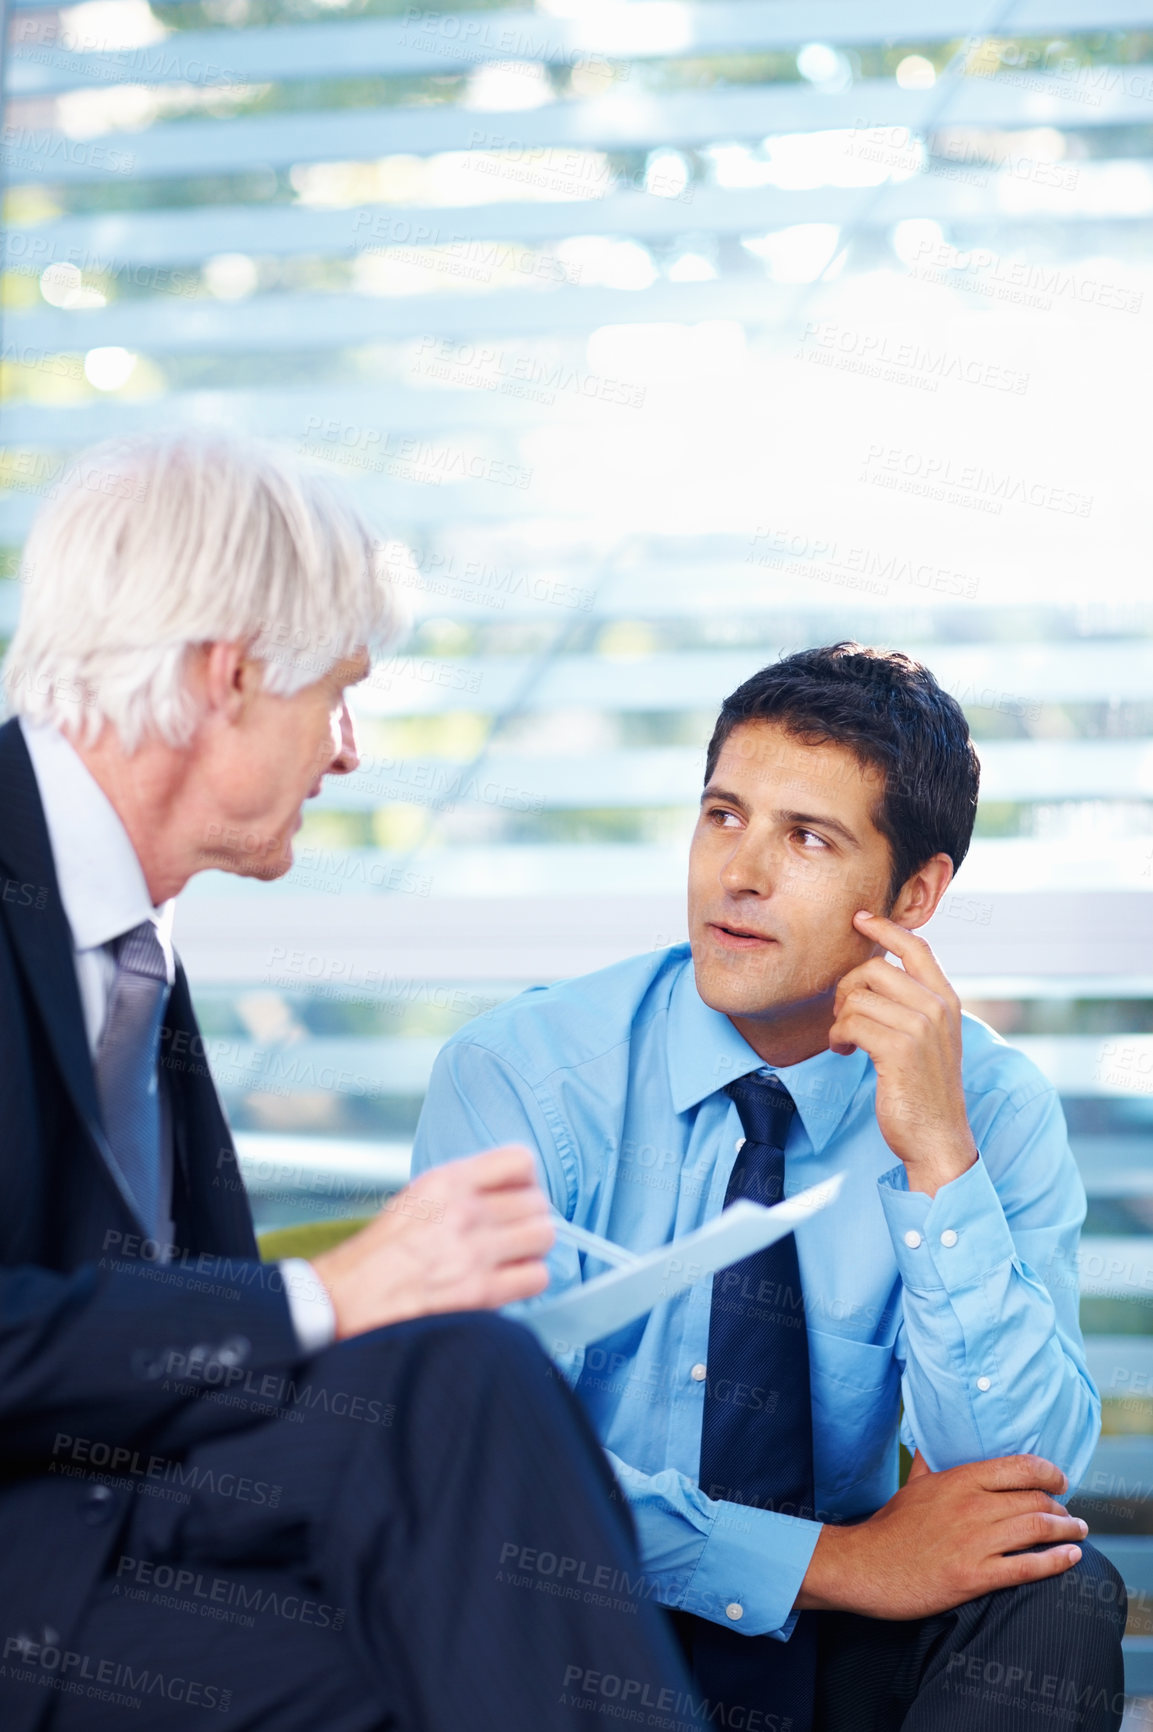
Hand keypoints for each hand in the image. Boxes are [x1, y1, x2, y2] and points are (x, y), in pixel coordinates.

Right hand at [310, 1146, 553, 1339]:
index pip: (520, 1161)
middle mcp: (464, 1210)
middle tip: (512, 1235)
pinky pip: (537, 1276)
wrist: (348, 1299)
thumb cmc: (381, 1253)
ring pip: (544, 1237)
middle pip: (538, 1202)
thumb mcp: (417, 1196)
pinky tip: (508, 1282)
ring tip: (511, 1258)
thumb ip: (463, 1188)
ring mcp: (475, 1251)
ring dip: (532, 1249)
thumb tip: (510, 1192)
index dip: (525, 1181)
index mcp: (447, 1181)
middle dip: (530, 1219)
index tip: (516, 1197)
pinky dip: (528, 1280)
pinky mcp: (481, 1292)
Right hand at [797, 1454, 1086, 1619]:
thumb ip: (929, 1463)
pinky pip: (1026, 1567)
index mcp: (958, 1480)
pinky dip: (1055, 1562)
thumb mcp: (911, 1485)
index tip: (1061, 1481)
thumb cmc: (890, 1527)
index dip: (1049, 1472)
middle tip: (1070, 1515)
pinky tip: (1070, 1559)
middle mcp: (971, 1506)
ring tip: (1078, 1534)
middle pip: (1034, 1500)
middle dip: (1061, 1507)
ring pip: (1036, 1529)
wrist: (865, 1566)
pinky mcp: (973, 1576)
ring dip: (1066, 1532)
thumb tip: (932, 1440)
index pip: (1018, 1467)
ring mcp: (973, 1542)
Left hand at [828, 911, 976, 1196]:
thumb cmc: (924, 1090)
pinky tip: (843, 1051)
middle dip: (847, 988)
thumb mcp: (928, 1040)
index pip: (916, 947)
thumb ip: (913, 1006)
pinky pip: (850, 1022)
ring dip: (840, 1019)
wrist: (938, 1138)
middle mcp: (937, 1007)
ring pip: (857, 996)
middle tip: (843, 1016)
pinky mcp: (899, 1049)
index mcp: (947, 1000)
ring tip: (844, 1041)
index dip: (886, 928)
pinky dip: (837, 1037)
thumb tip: (875, 973)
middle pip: (874, 968)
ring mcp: (920, 1027)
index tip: (860, 918)